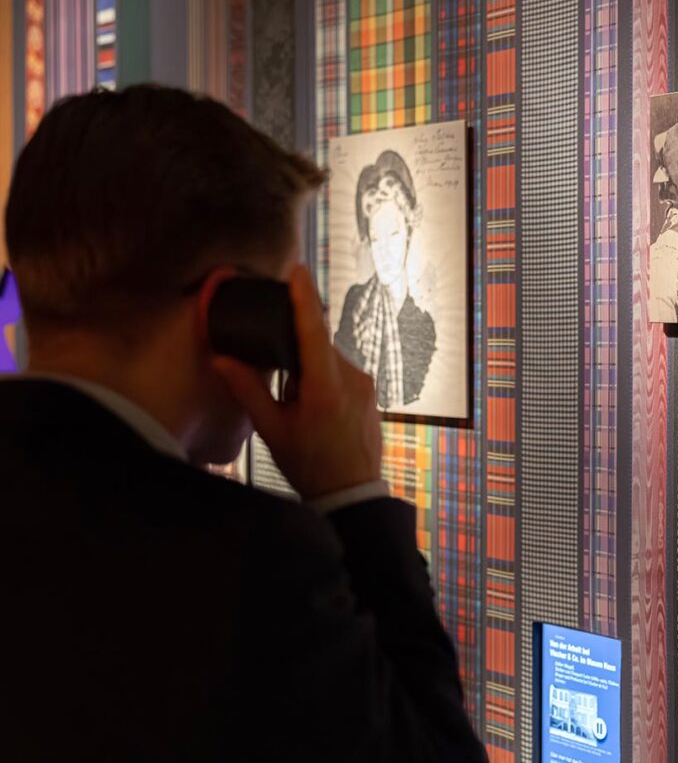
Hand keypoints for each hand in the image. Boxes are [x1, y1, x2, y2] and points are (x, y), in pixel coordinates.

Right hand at [213, 265, 381, 499]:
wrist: (351, 493)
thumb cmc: (309, 464)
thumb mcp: (272, 429)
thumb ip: (248, 390)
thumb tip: (221, 358)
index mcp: (324, 385)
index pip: (312, 329)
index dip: (303, 297)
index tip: (297, 269)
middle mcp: (351, 377)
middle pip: (318, 346)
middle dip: (297, 357)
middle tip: (285, 392)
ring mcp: (365, 384)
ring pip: (330, 361)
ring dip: (312, 372)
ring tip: (302, 410)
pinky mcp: (371, 393)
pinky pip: (343, 374)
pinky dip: (326, 382)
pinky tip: (319, 413)